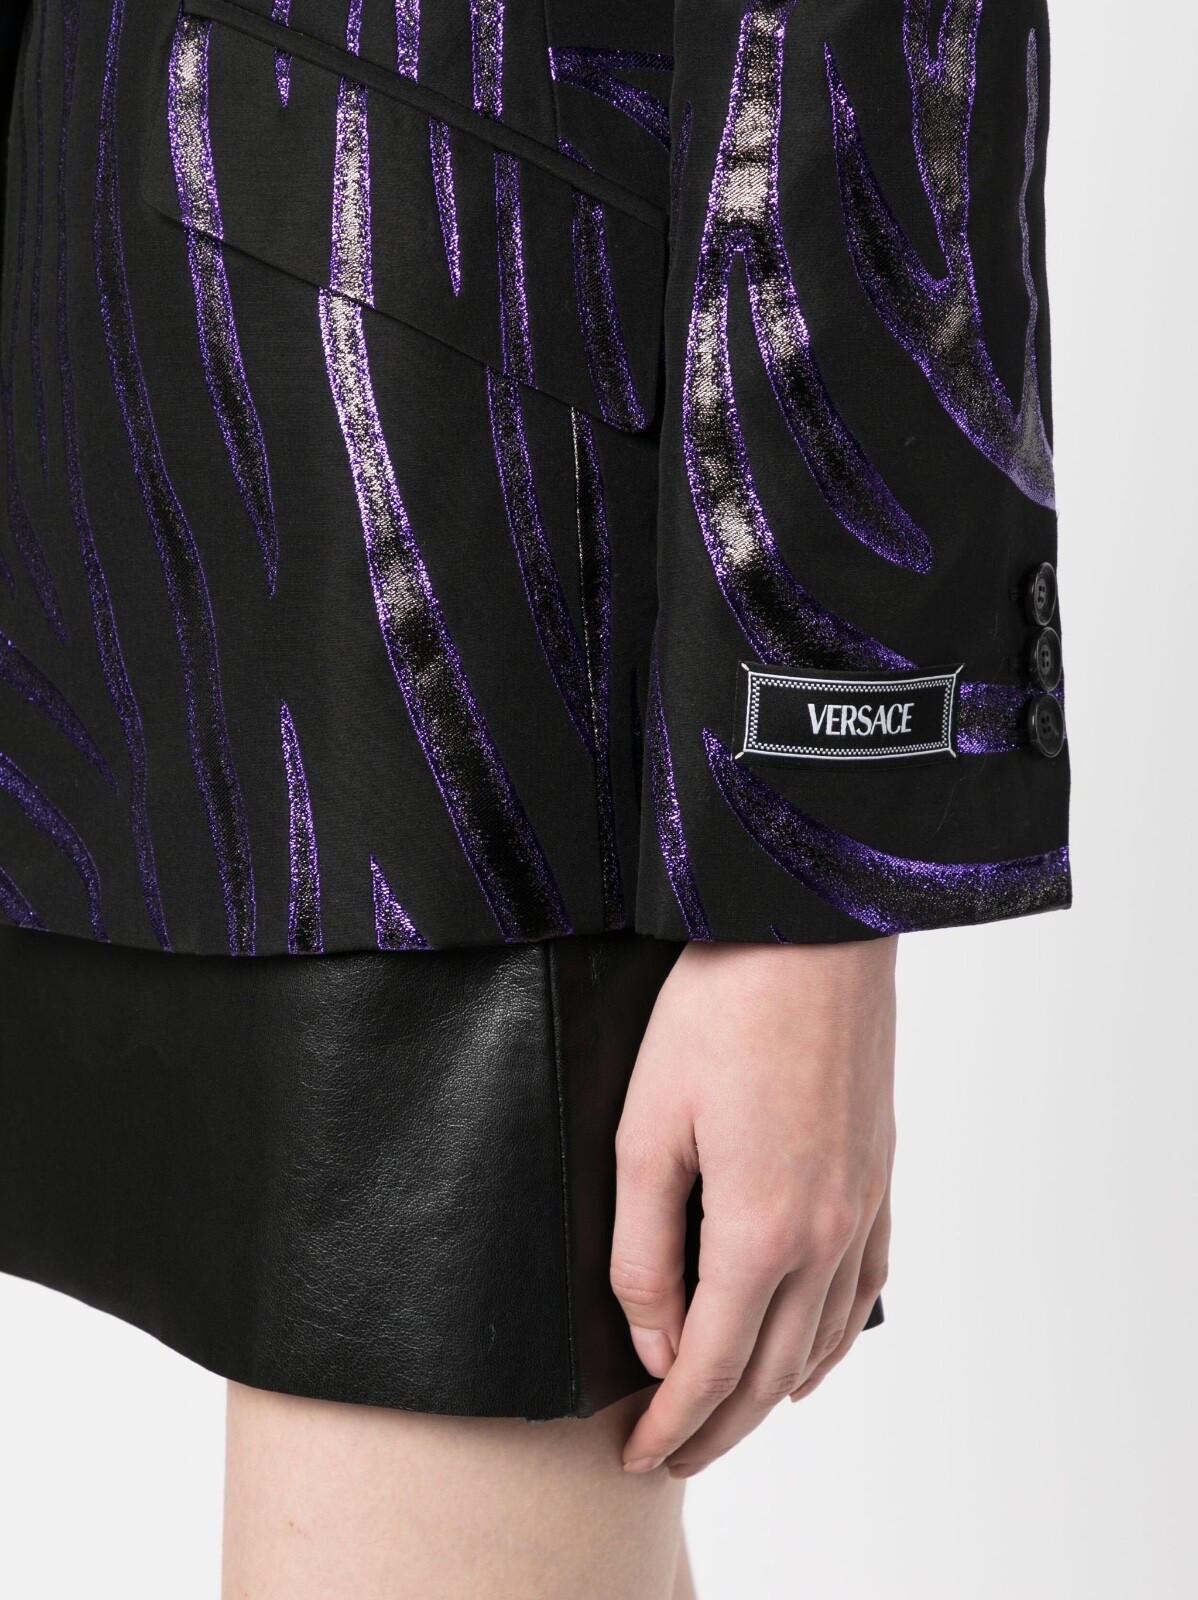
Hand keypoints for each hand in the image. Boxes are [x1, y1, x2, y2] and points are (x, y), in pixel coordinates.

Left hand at [611, 936, 896, 1477]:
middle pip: (770, 1371)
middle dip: (716, 1427)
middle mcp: (824, 1235)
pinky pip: (864, 1290)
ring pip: (820, 1342)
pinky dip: (832, 1343)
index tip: (636, 1455)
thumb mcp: (647, 1129)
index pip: (712, 1367)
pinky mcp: (878, 1176)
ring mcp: (861, 1207)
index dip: (671, 1422)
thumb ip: (643, 1249)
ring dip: (771, 1395)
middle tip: (670, 1456)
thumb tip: (653, 1341)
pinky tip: (810, 1358)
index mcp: (759, 1229)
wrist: (810, 932)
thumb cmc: (720, 1012)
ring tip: (725, 1419)